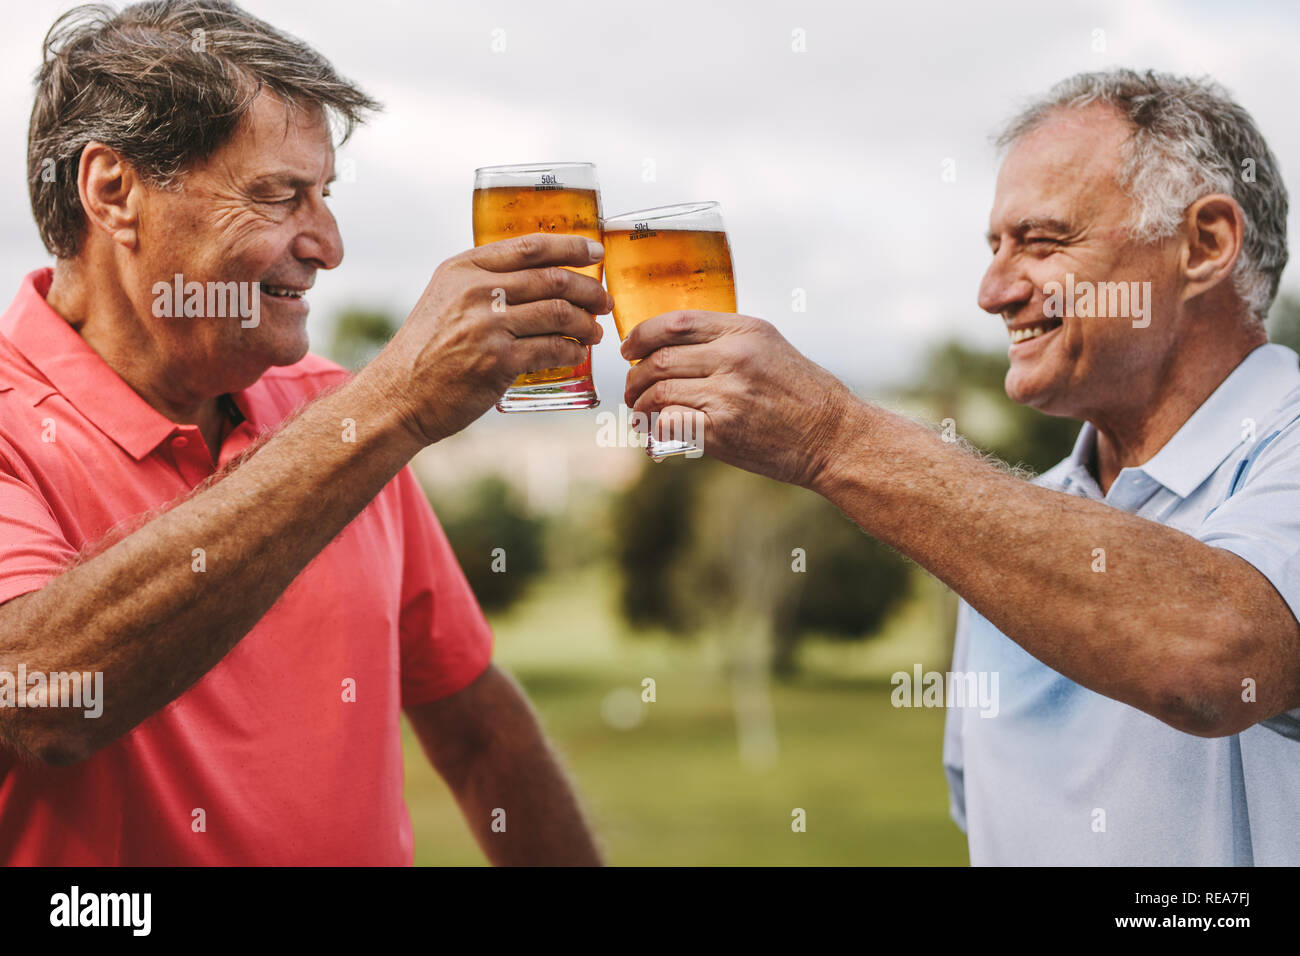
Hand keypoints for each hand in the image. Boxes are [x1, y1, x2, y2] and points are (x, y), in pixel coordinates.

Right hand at [368, 233, 611, 444]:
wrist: (398, 395)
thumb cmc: (426, 351)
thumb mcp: (445, 299)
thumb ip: (483, 283)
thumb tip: (537, 278)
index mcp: (464, 269)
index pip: (530, 246)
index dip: (571, 246)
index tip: (595, 252)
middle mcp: (476, 291)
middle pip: (553, 279)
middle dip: (589, 289)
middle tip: (603, 301)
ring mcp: (488, 325)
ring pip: (558, 313)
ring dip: (586, 322)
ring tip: (594, 331)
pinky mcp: (498, 361)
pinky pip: (552, 349)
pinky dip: (571, 351)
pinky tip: (575, 354)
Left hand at [621, 311, 857, 488]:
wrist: (833, 437)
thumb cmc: (803, 394)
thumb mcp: (770, 348)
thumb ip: (726, 341)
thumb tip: (672, 347)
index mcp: (745, 331)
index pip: (675, 322)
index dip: (642, 335)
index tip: (630, 349)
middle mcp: (734, 357)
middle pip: (660, 359)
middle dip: (635, 376)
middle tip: (632, 388)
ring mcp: (727, 394)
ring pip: (658, 391)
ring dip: (640, 405)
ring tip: (639, 413)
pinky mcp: (722, 430)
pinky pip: (669, 423)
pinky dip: (653, 430)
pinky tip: (653, 436)